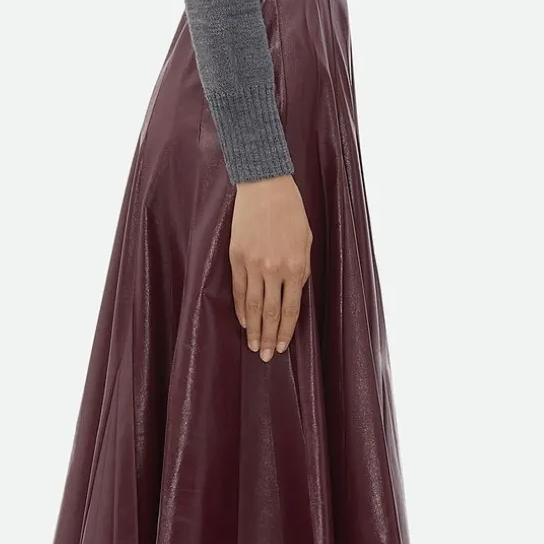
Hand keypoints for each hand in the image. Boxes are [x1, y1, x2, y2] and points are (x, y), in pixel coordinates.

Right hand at [229, 174, 312, 360]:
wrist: (265, 186)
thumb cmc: (291, 211)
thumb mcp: (306, 240)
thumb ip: (302, 269)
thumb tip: (294, 293)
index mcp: (296, 266)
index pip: (291, 309)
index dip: (286, 331)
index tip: (282, 347)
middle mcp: (274, 270)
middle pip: (270, 313)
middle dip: (269, 337)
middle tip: (265, 357)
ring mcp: (253, 264)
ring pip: (252, 306)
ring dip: (253, 329)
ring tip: (253, 346)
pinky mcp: (236, 257)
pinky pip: (239, 290)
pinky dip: (240, 308)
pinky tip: (243, 322)